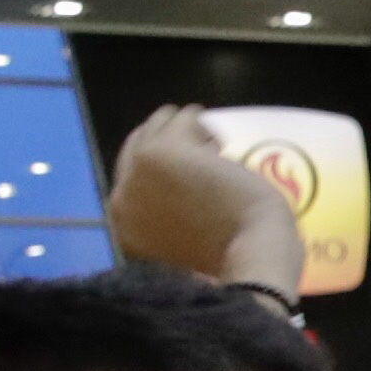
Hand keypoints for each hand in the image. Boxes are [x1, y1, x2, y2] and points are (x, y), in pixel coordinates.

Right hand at [107, 103, 302, 290]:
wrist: (249, 252)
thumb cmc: (227, 253)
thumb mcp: (179, 236)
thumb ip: (162, 207)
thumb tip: (171, 174)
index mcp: (122, 222)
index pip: (128, 170)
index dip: (159, 160)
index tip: (188, 164)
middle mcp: (121, 194)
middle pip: (137, 142)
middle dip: (169, 140)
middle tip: (203, 150)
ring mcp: (138, 169)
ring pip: (159, 123)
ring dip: (188, 129)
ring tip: (214, 148)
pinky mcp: (163, 148)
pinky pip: (184, 117)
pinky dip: (204, 126)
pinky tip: (221, 145)